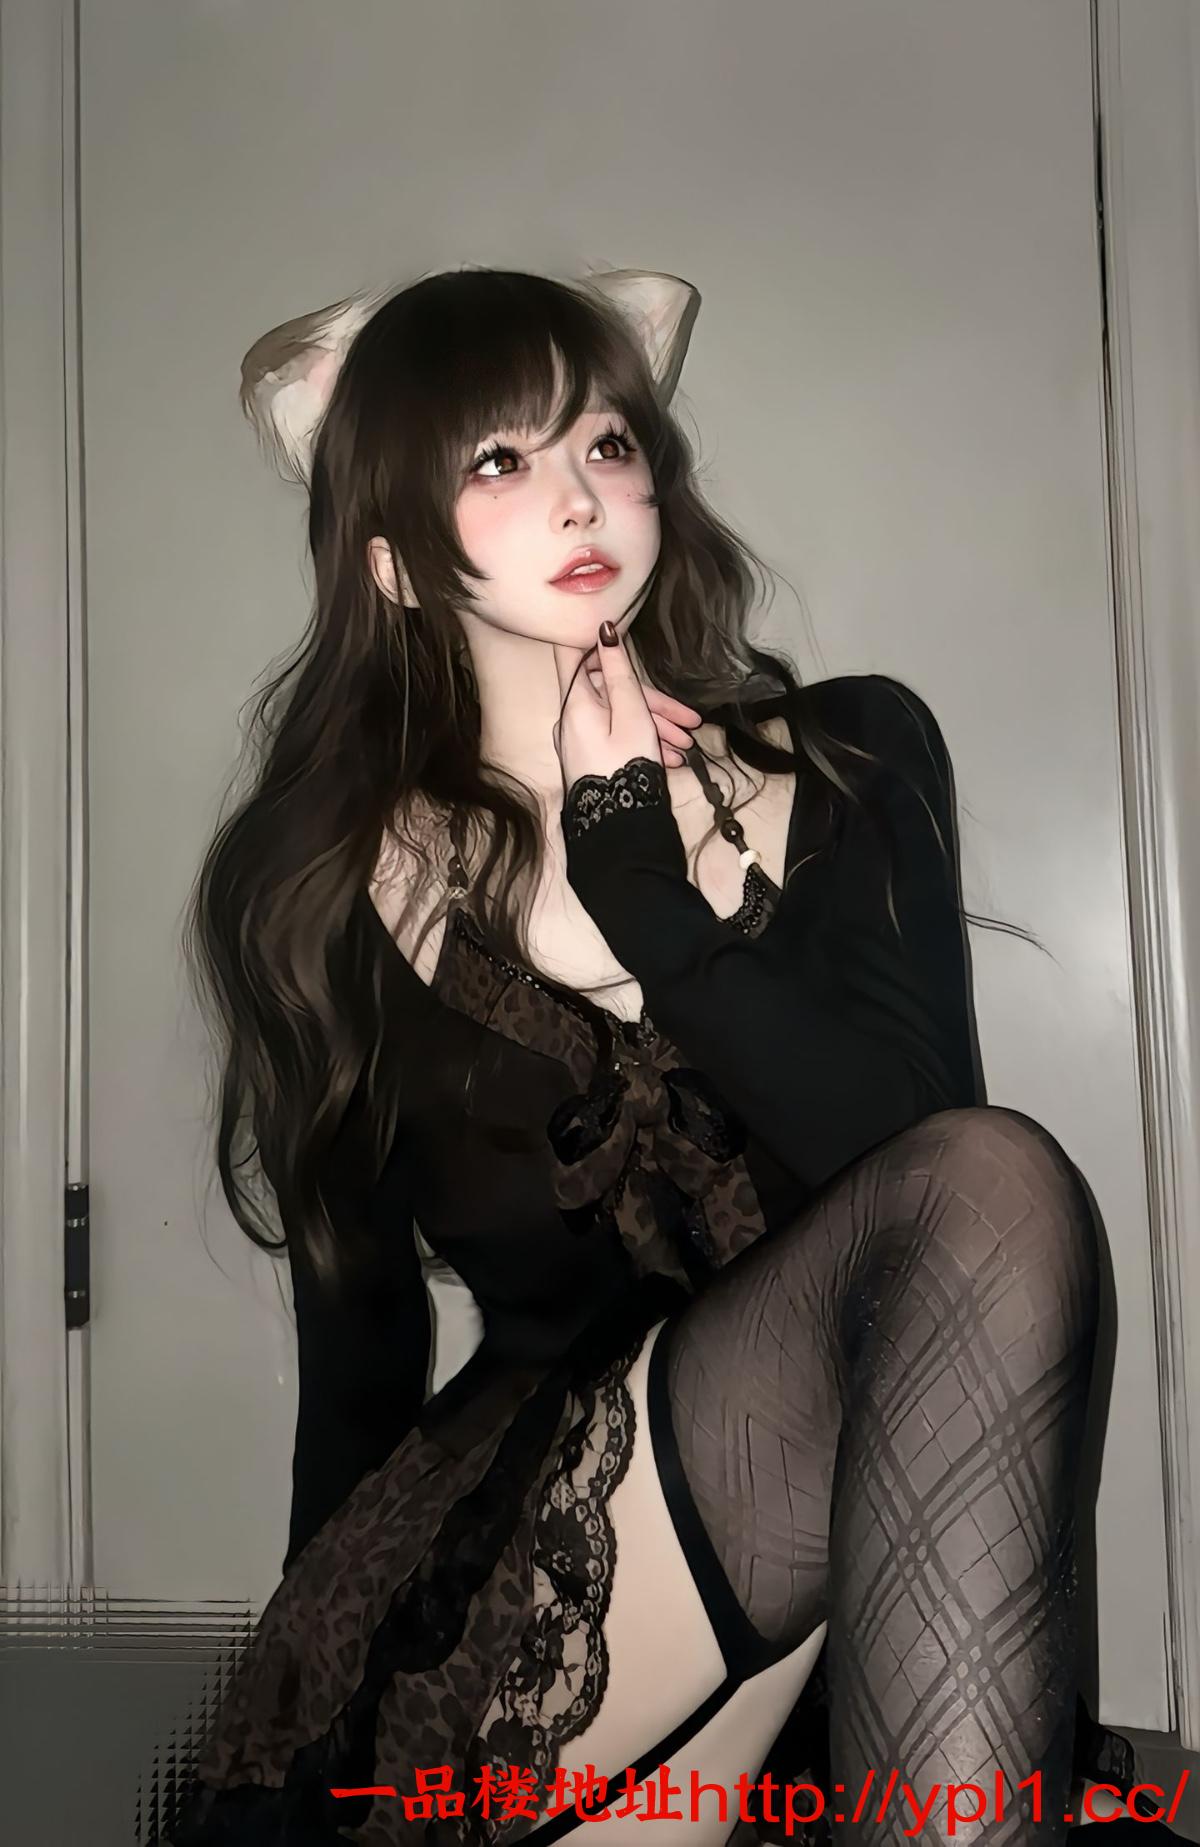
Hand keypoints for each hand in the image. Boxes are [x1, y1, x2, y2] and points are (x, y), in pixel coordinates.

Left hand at [551, 621, 701, 793]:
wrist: (617, 826)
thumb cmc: (625, 767)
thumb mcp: (631, 714)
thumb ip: (619, 672)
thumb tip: (603, 630)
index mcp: (576, 703)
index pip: (574, 655)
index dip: (594, 640)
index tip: (615, 631)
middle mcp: (571, 719)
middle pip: (612, 693)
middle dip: (653, 703)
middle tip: (688, 722)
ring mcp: (579, 741)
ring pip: (619, 718)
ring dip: (655, 727)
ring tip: (686, 746)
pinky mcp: (588, 758)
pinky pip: (616, 738)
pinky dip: (642, 742)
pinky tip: (670, 759)